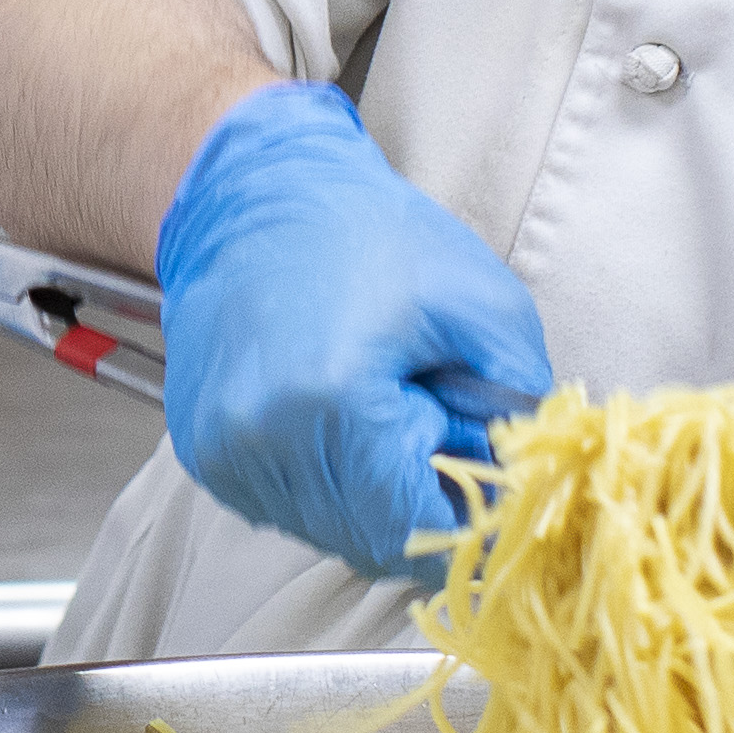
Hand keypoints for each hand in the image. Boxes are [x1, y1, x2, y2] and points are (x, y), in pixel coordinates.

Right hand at [154, 84, 558, 580]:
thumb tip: (530, 491)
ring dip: (373, 499)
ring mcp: (223, 452)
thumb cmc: (367, 232)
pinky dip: (328, 483)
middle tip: (442, 434)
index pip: (415, 530)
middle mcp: (261, 439)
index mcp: (331, 401)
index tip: (497, 499)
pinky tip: (338, 419)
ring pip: (327, 531)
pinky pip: (287, 506)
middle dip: (422, 505)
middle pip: (371, 540)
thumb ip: (521, 406)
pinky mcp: (203, 452)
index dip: (467, 524)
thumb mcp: (481, 303)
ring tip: (385, 413)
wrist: (251, 191)